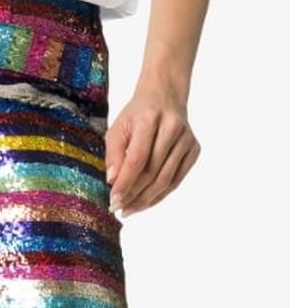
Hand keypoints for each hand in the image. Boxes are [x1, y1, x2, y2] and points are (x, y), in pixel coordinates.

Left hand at [105, 89, 200, 216]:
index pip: (137, 158)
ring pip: (166, 179)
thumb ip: (113, 154)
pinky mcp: (194, 150)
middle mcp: (173, 128)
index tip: (113, 200)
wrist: (164, 98)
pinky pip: (176, 180)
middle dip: (133, 194)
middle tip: (118, 208)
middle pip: (152, 171)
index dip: (125, 182)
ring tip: (129, 209)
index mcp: (149, 118)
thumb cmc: (136, 116)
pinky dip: (160, 195)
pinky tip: (145, 203)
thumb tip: (113, 181)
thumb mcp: (118, 129)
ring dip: (146, 199)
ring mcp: (187, 139)